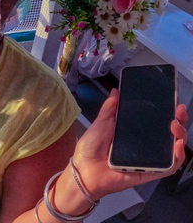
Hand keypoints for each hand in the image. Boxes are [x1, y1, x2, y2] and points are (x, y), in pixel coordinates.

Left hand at [73, 89, 187, 199]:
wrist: (84, 169)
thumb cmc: (91, 146)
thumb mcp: (101, 123)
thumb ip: (110, 108)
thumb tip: (116, 91)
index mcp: (134, 134)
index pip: (157, 123)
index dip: (168, 113)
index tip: (174, 103)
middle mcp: (145, 146)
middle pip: (170, 135)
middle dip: (179, 122)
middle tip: (178, 112)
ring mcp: (149, 160)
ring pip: (173, 150)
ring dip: (180, 136)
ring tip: (175, 125)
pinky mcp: (150, 173)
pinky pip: (168, 167)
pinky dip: (177, 158)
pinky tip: (177, 145)